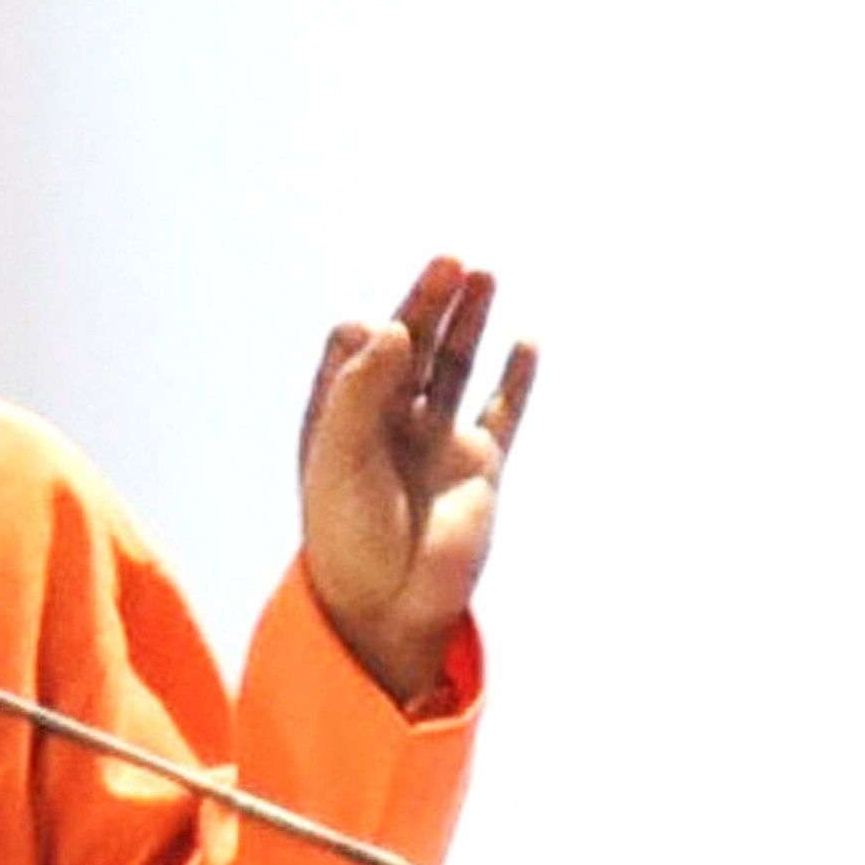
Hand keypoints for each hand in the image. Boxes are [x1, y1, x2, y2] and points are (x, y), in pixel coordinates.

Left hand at [298, 257, 536, 703]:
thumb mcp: (337, 456)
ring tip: (482, 273)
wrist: (387, 604)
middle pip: (409, 345)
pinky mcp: (480, 465)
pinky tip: (526, 340)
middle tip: (449, 260)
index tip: (381, 333)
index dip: (369, 332)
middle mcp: (387, 422)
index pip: (355, 350)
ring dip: (467, 321)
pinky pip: (501, 411)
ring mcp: (435, 440)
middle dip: (427, 302)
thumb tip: (390, 324)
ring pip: (454, 366)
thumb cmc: (345, 533)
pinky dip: (516, 377)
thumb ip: (360, 389)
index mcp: (340, 416)